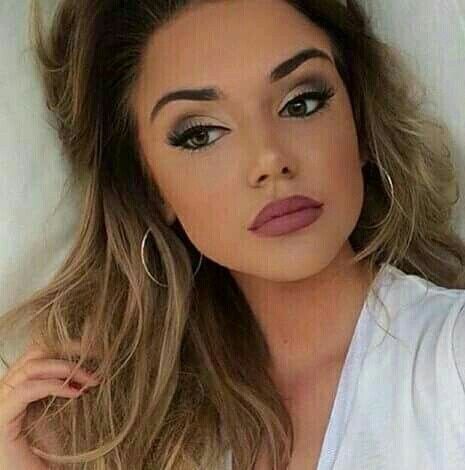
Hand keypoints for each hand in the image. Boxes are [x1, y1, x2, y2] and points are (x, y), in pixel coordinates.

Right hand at [0, 339, 99, 468]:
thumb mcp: (63, 411)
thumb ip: (69, 387)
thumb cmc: (50, 452)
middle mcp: (5, 393)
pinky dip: (52, 386)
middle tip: (96, 357)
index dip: (66, 347)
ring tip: (90, 379)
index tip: (94, 351)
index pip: (38, 353)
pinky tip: (75, 393)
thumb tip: (93, 366)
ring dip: (65, 368)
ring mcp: (0, 405)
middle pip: (34, 355)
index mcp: (19, 388)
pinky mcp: (1, 420)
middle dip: (68, 352)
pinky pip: (25, 391)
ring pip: (29, 368)